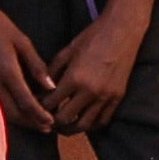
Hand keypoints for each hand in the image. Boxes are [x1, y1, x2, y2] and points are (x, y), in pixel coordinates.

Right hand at [0, 0, 62, 134]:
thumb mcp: (21, 40)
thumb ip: (36, 65)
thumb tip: (50, 86)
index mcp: (7, 70)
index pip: (25, 102)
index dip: (39, 115)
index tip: (50, 122)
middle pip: (13, 113)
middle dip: (30, 123)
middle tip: (45, 128)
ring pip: (1, 109)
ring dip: (19, 119)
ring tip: (34, 121)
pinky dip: (7, 109)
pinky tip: (17, 107)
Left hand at [41, 6, 147, 135]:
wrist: (122, 30)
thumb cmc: (93, 36)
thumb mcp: (67, 51)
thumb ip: (52, 72)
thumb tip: (41, 89)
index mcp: (74, 78)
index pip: (50, 103)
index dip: (39, 107)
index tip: (36, 107)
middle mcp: (90, 91)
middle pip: (65, 119)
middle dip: (52, 122)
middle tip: (46, 120)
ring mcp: (106, 96)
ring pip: (84, 125)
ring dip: (71, 129)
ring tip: (62, 126)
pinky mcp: (117, 97)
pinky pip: (103, 120)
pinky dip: (91, 125)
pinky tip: (83, 122)